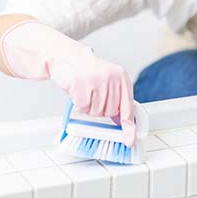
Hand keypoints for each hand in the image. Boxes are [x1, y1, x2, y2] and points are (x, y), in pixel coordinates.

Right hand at [0, 21, 136, 145]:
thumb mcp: (108, 82)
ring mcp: (98, 82)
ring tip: (85, 91)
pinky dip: (79, 104)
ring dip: (88, 106)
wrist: (67, 56)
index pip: (128, 107)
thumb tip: (122, 122)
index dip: (129, 126)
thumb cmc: (87, 71)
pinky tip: (78, 92)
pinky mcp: (83, 86)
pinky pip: (83, 108)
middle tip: (93, 94)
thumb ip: (117, 99)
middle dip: (100, 108)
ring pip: (96, 112)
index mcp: (122, 77)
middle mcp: (112, 78)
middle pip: (110, 112)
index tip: (129, 140)